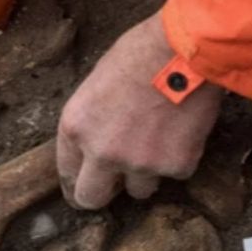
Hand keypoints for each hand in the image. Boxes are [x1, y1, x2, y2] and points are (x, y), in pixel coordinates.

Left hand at [57, 11, 222, 208]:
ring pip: (139, 190)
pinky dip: (179, 158)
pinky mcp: (175, 166)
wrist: (184, 52)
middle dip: (103, 192)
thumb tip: (97, 141)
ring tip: (158, 139)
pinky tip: (183, 129)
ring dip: (146, 173)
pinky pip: (174, 173)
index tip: (86, 181)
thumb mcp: (97, 84)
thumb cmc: (139, 53)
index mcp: (75, 127)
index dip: (78, 178)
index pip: (67, 172)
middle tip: (116, 184)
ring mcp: (139, 163)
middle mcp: (101, 152)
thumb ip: (93, 121)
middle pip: (91, 198)